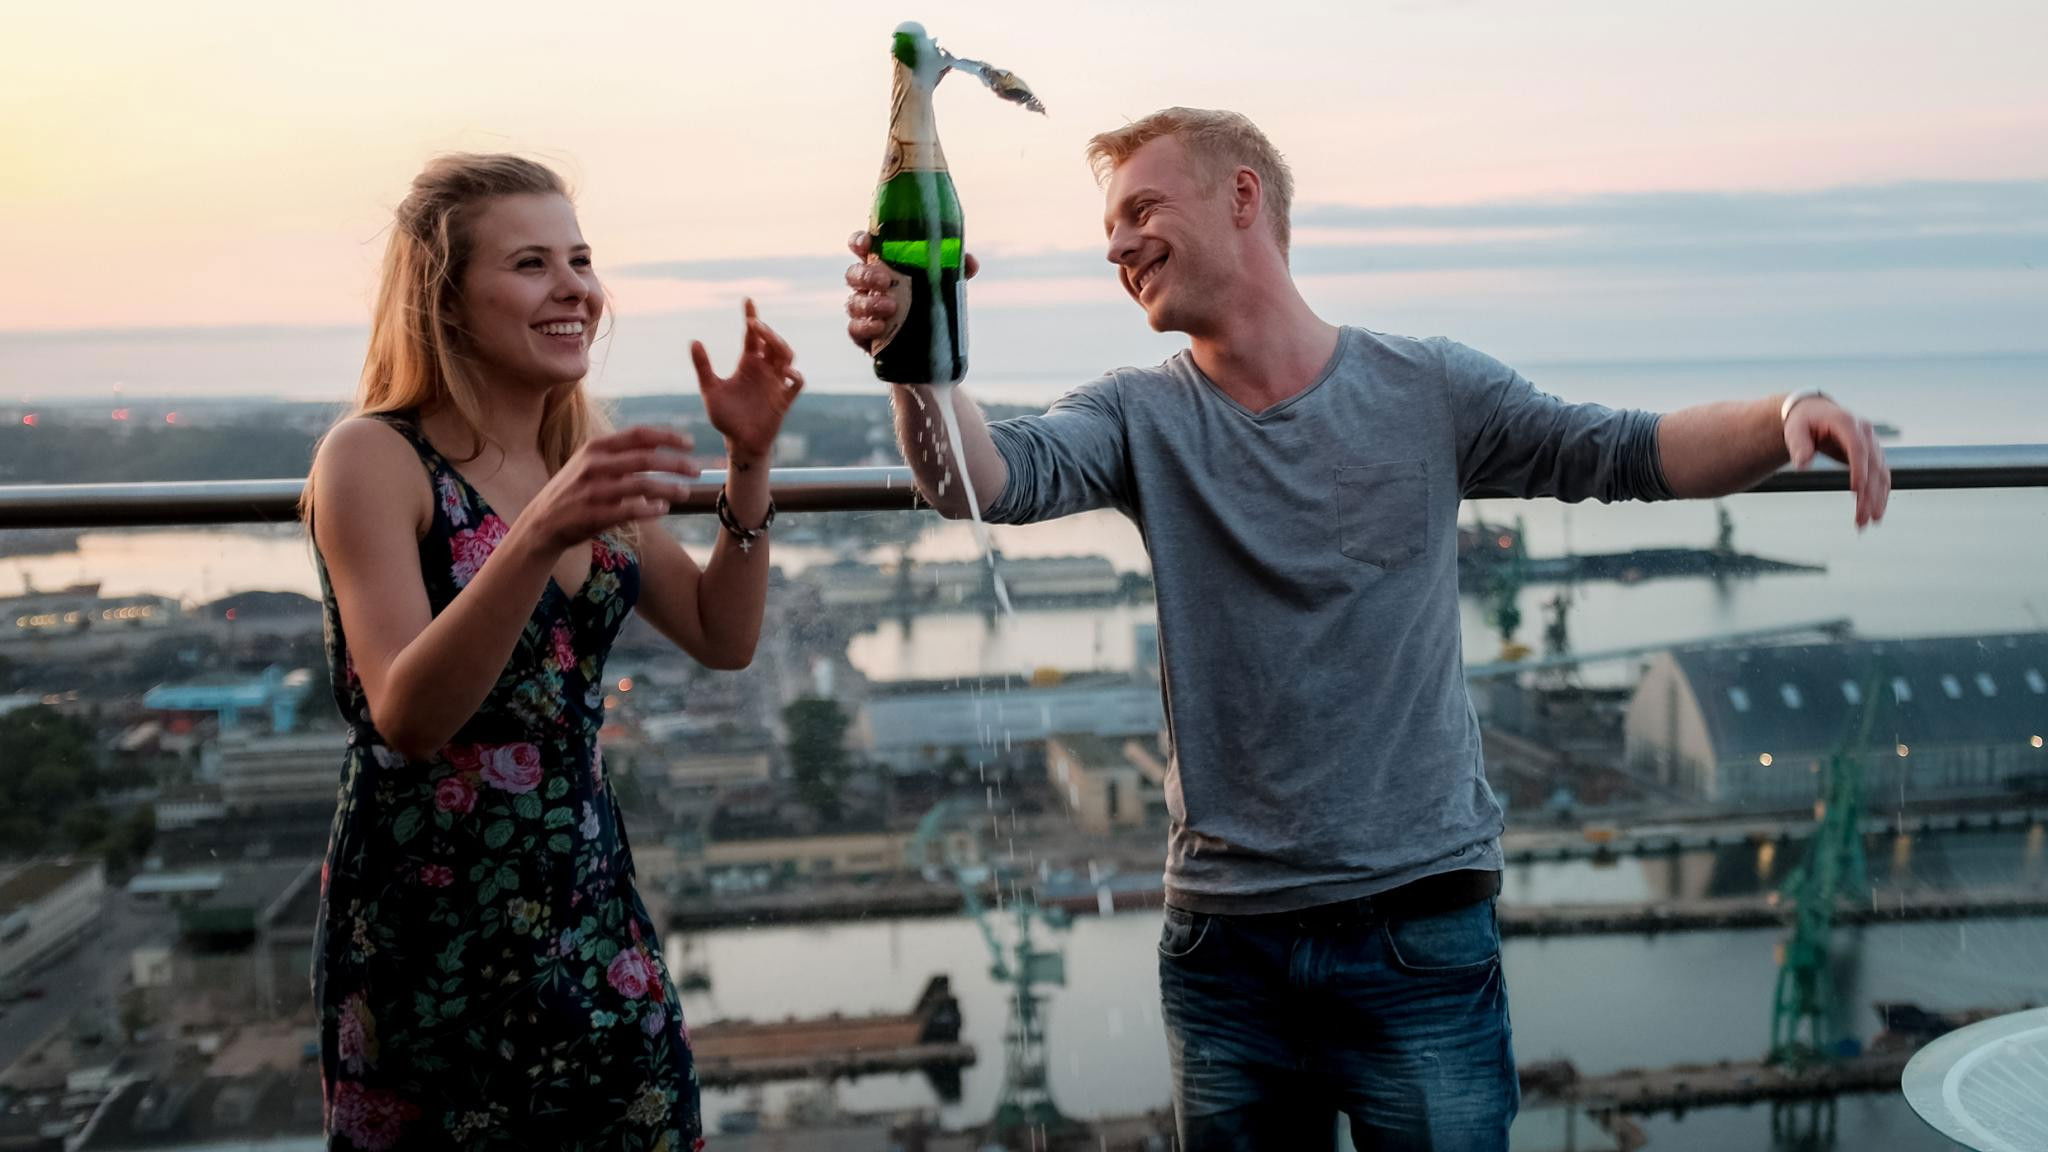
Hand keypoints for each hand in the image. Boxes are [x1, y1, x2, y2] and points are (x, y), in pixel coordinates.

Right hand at [517, 427, 699, 552]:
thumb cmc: (575, 489)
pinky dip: (651, 509)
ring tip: (685, 492)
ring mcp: (593, 490)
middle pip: (646, 459)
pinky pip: (631, 510)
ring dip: (669, 488)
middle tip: (697, 470)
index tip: (690, 443)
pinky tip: (663, 509)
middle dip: (676, 464)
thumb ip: (621, 452)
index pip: (639, 435)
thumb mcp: (591, 461)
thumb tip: (661, 443)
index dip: (668, 437)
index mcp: (596, 447)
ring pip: (642, 485)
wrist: (542, 521)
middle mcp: (594, 464)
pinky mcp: (594, 514)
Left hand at [693, 299, 802, 458]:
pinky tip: (786, 371)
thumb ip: (703, 367)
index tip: (747, 301)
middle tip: (753, 325)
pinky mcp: (784, 400)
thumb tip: (694, 341)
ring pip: (787, 356)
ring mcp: (776, 384)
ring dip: (781, 346)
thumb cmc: (725, 417)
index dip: (752, 317)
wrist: (739, 443)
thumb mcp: (710, 390)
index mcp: (748, 364)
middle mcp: (764, 370)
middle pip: (773, 342)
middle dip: (766, 331)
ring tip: (769, 342)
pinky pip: (796, 384)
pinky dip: (795, 376)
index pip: (752, 336)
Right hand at [844, 231, 979, 352]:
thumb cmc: (928, 302)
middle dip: (866, 275)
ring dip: (869, 303)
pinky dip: (866, 327)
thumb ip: (955, 269)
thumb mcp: (942, 284)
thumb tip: (969, 262)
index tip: (867, 243)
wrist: (926, 347)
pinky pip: (855, 329)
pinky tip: (880, 327)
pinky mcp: (863, 335)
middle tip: (885, 281)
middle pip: (854, 274)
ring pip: (853, 302)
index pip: (862, 247)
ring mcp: (863, 311)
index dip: (859, 242)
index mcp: (881, 265)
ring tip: (892, 307)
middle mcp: (867, 286)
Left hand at [1784, 396, 1890, 527]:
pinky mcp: (1872, 454)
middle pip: (1872, 465)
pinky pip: (1881, 476)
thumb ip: (1798, 445)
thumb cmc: (1802, 422)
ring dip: (1877, 498)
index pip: (1857, 447)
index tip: (1856, 490)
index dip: (1859, 468)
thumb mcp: (1794, 430)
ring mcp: (1872, 443)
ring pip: (1880, 473)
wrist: (1814, 413)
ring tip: (1869, 521)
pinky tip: (1875, 511)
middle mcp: (1865, 432)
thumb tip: (1803, 465)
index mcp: (1847, 422)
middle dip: (1869, 493)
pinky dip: (1880, 494)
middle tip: (1864, 518)